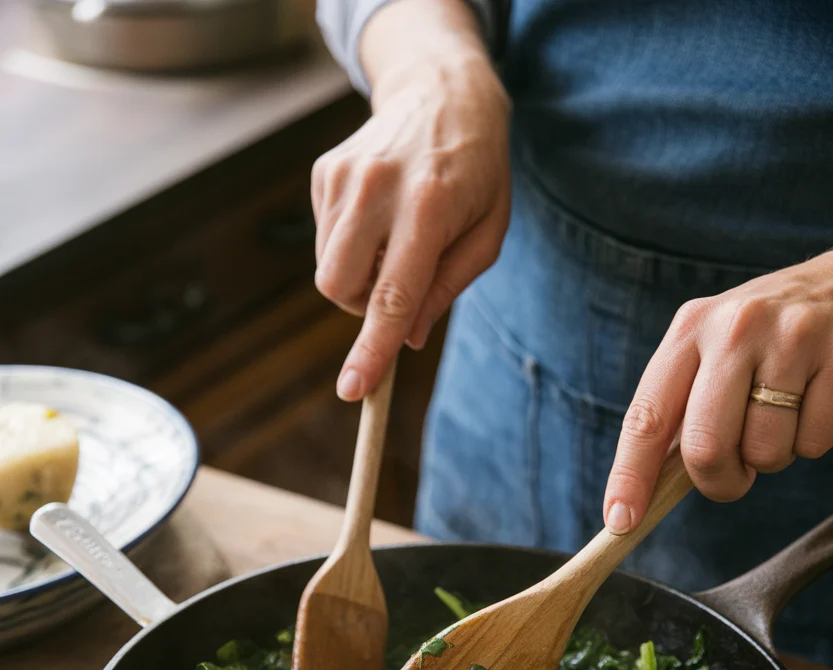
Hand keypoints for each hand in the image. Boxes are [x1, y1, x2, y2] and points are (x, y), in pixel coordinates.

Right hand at [312, 0, 510, 399]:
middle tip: (400, 283)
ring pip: (327, 270)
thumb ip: (447, 290)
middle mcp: (378, 189)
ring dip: (358, 277)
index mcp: (429, 208)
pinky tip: (378, 217)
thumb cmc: (476, 174)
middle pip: (340, 288)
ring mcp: (343, 177)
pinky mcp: (323, 172)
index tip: (353, 390)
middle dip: (364, 307)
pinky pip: (323, 242)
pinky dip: (349, 247)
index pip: (392, 296)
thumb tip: (406, 339)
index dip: (372, 350)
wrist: (443, 93)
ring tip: (394, 240)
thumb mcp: (487, 235)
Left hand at [603, 237, 832, 532]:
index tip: (620, 521)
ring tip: (783, 415)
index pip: (647, 416)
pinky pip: (814, 444)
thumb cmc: (771, 336)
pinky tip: (817, 400)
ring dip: (772, 457)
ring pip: (765, 453)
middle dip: (719, 480)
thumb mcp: (716, 349)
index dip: (630, 476)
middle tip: (735, 475)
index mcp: (690, 329)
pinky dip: (813, 440)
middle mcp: (736, 327)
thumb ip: (682, 407)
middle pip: (705, 447)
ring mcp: (794, 338)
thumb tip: (645, 492)